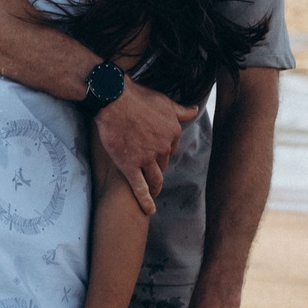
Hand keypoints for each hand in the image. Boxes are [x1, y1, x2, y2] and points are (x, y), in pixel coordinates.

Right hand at [93, 79, 194, 213]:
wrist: (113, 99)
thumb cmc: (138, 97)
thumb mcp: (164, 101)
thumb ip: (181, 111)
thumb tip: (195, 110)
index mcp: (173, 132)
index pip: (172, 149)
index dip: (164, 151)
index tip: (157, 153)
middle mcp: (162, 147)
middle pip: (163, 164)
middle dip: (158, 166)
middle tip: (149, 168)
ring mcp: (146, 158)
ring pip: (155, 178)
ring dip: (155, 186)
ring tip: (154, 191)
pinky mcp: (129, 166)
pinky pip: (140, 188)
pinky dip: (146, 201)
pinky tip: (149, 210)